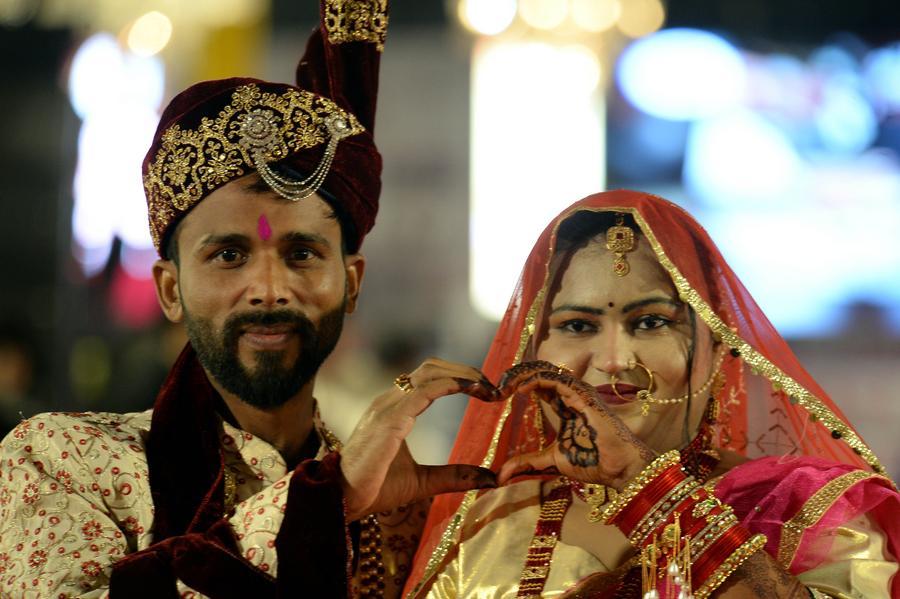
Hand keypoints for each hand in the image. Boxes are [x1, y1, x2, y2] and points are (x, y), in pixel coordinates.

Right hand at [340, 358, 501, 520]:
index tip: (487, 391)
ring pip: (429, 373)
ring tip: (487, 388)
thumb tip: (490, 480)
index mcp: (395, 408)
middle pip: (431, 367)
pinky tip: (470, 391)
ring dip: (462, 375)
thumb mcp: (423, 482)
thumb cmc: (375, 488)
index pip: (429, 378)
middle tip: (492, 386)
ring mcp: (387, 406)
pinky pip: (423, 391)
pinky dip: (450, 385)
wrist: (342, 499)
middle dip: (465, 371)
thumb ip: (454, 476)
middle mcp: (390, 400)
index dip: (459, 377)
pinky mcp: (389, 419)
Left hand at [495, 361, 655, 489]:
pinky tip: (522, 389)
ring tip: (506, 385)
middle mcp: (571, 395)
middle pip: (541, 373)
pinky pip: (557, 380)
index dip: (520, 383)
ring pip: (548, 371)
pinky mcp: (583, 395)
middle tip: (499, 385)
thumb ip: (527, 463)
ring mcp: (578, 393)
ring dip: (524, 375)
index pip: (540, 384)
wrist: (617, 468)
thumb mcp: (550, 461)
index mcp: (564, 406)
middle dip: (518, 374)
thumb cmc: (592, 462)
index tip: (500, 392)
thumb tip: (501, 475)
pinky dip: (538, 380)